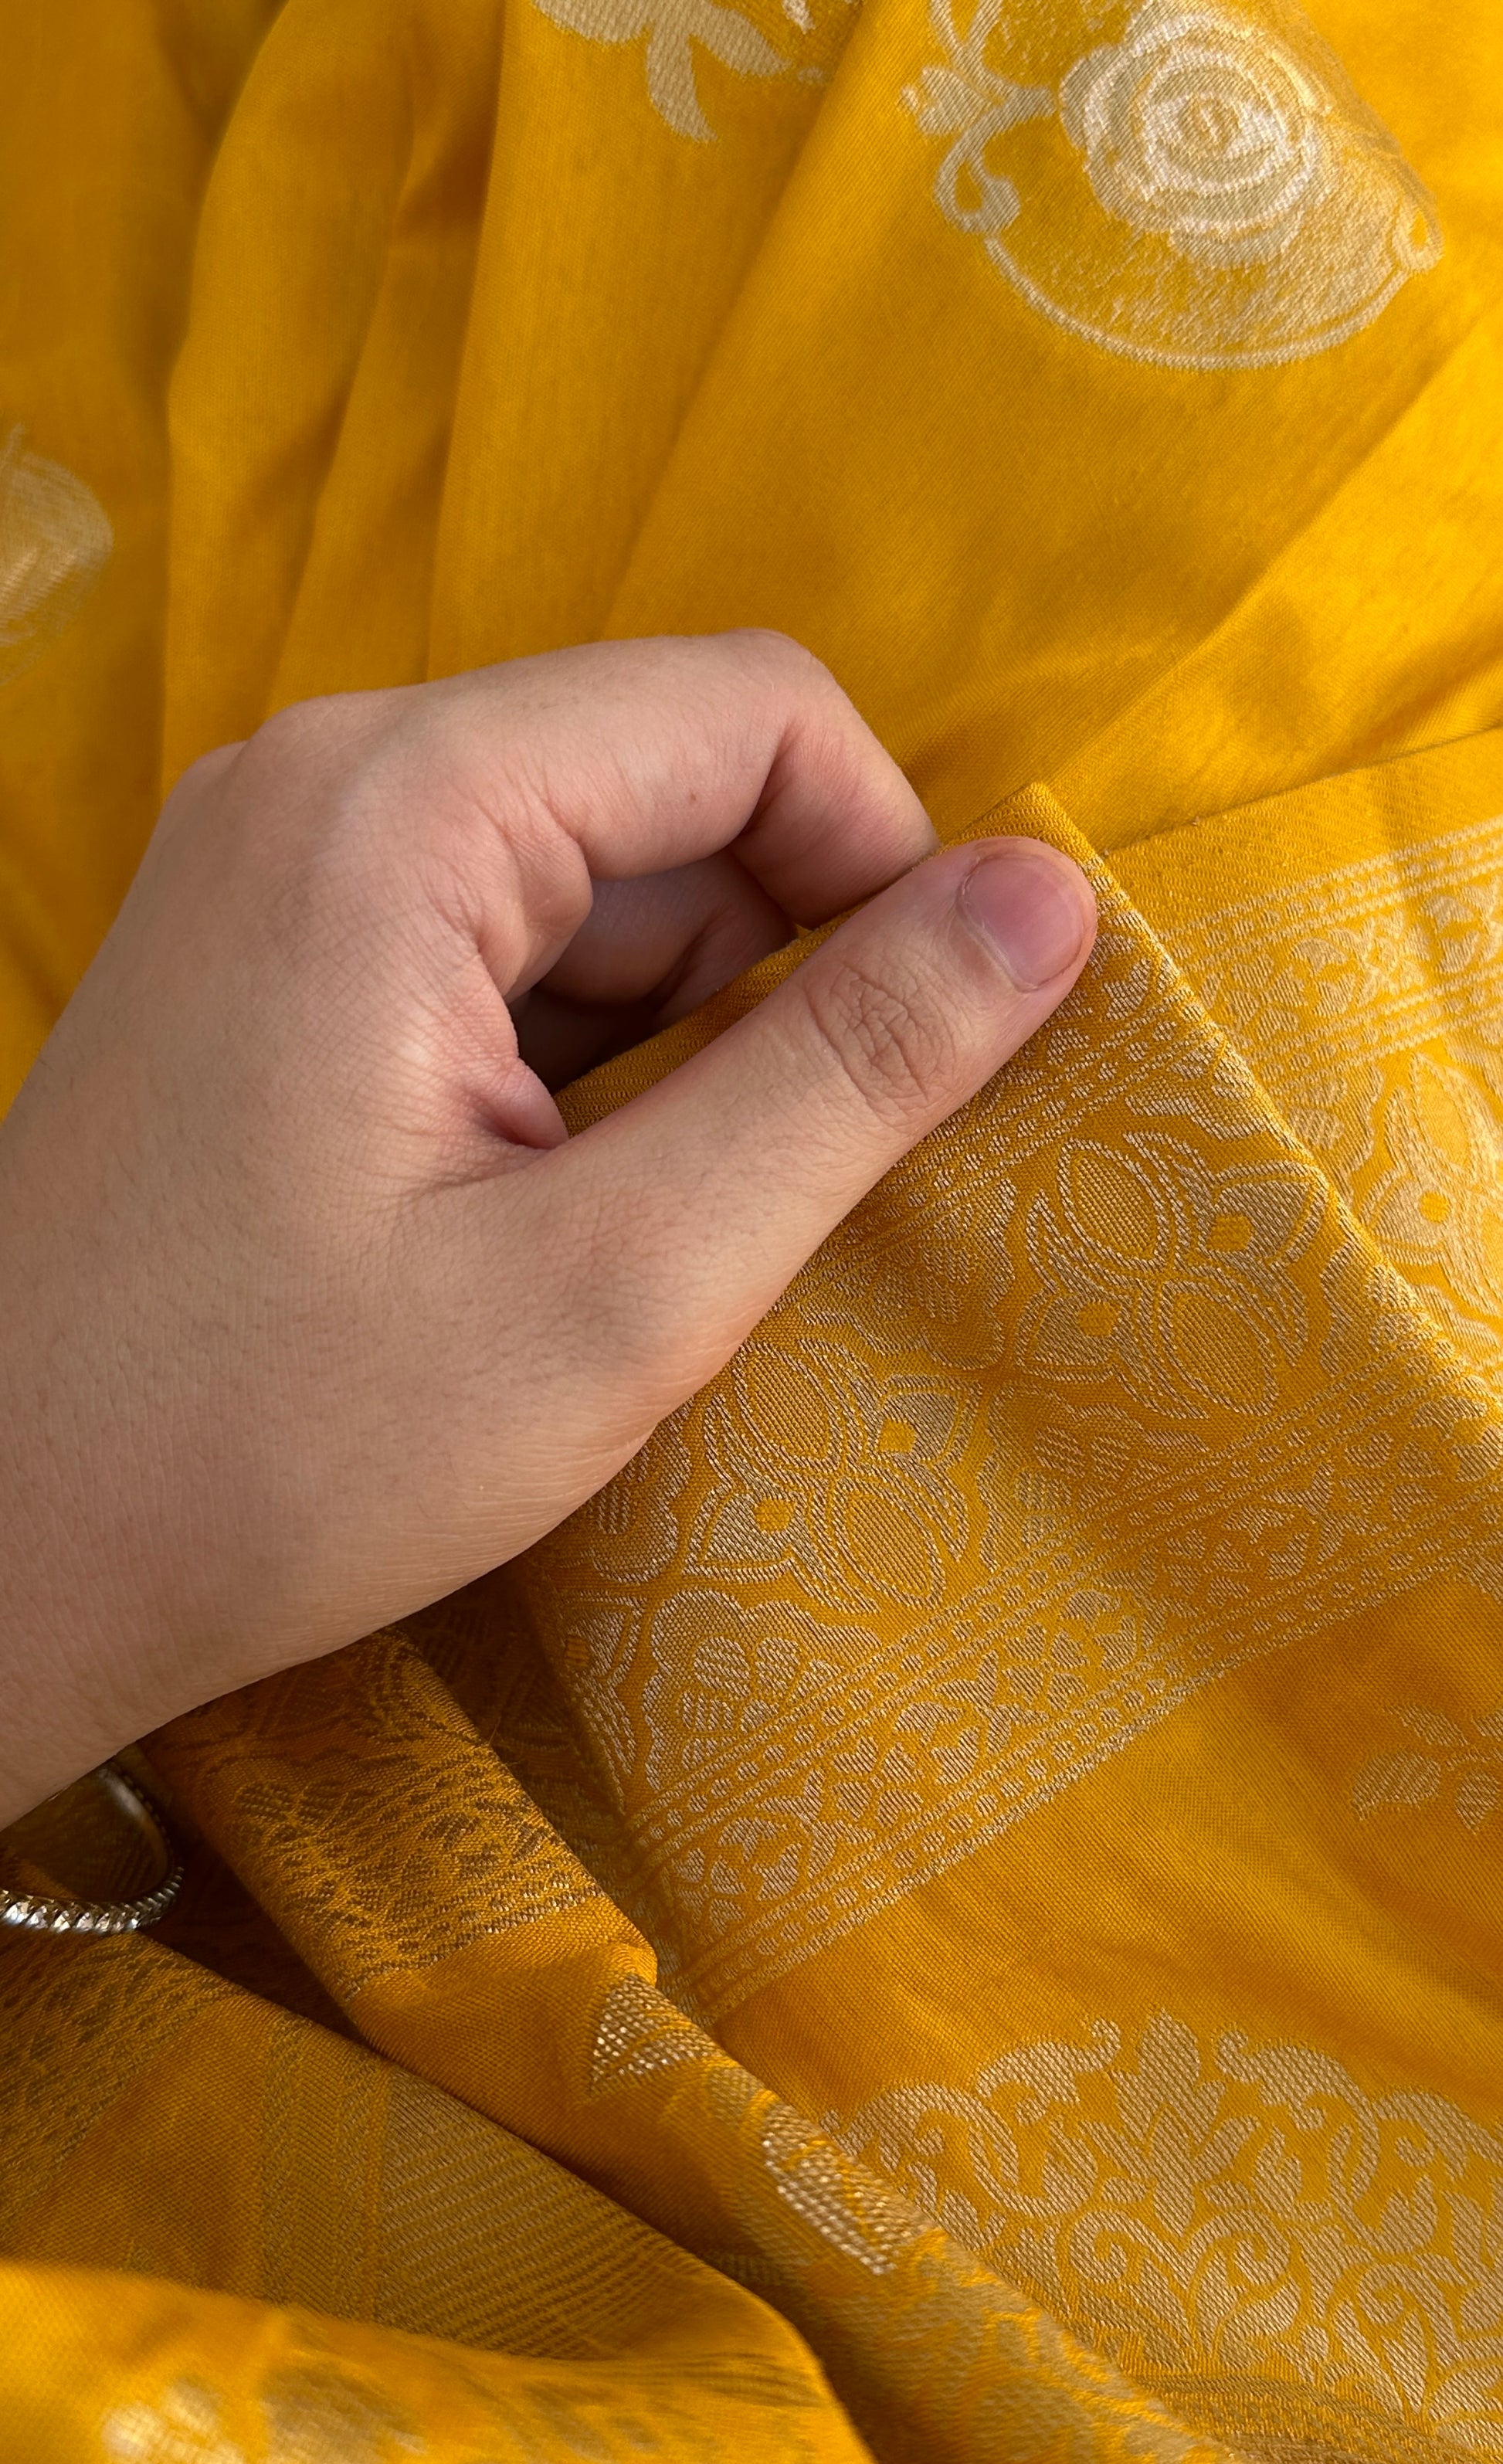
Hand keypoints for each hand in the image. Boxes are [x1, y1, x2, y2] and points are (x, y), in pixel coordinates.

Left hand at [0, 632, 1093, 1822]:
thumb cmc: (278, 1453)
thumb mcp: (618, 1288)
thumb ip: (846, 1075)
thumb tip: (1050, 902)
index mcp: (401, 808)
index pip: (754, 710)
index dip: (884, 868)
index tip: (911, 1063)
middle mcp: (325, 781)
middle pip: (670, 782)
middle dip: (768, 965)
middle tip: (742, 1193)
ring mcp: (282, 864)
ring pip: (593, 874)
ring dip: (671, 1034)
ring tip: (613, 1231)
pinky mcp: (271, 955)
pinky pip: (495, 941)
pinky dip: (575, 1059)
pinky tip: (535, 1216)